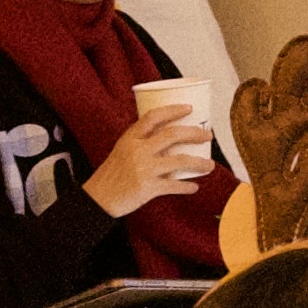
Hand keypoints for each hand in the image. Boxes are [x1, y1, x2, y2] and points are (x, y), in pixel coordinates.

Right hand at [83, 117, 200, 219]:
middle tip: (207, 135)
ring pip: (180, 161)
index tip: (189, 108)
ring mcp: (144, 169)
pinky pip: (174, 185)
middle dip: (194, 133)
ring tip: (210, 165)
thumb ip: (141, 142)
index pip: (153, 117)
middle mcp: (138, 151)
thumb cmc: (111, 174)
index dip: (173, 110)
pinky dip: (187, 186)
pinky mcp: (148, 188)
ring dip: (199, 162)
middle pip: (173, 135)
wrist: (98, 198)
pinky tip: (195, 186)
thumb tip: (169, 137)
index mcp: (130, 138)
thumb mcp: (122, 150)